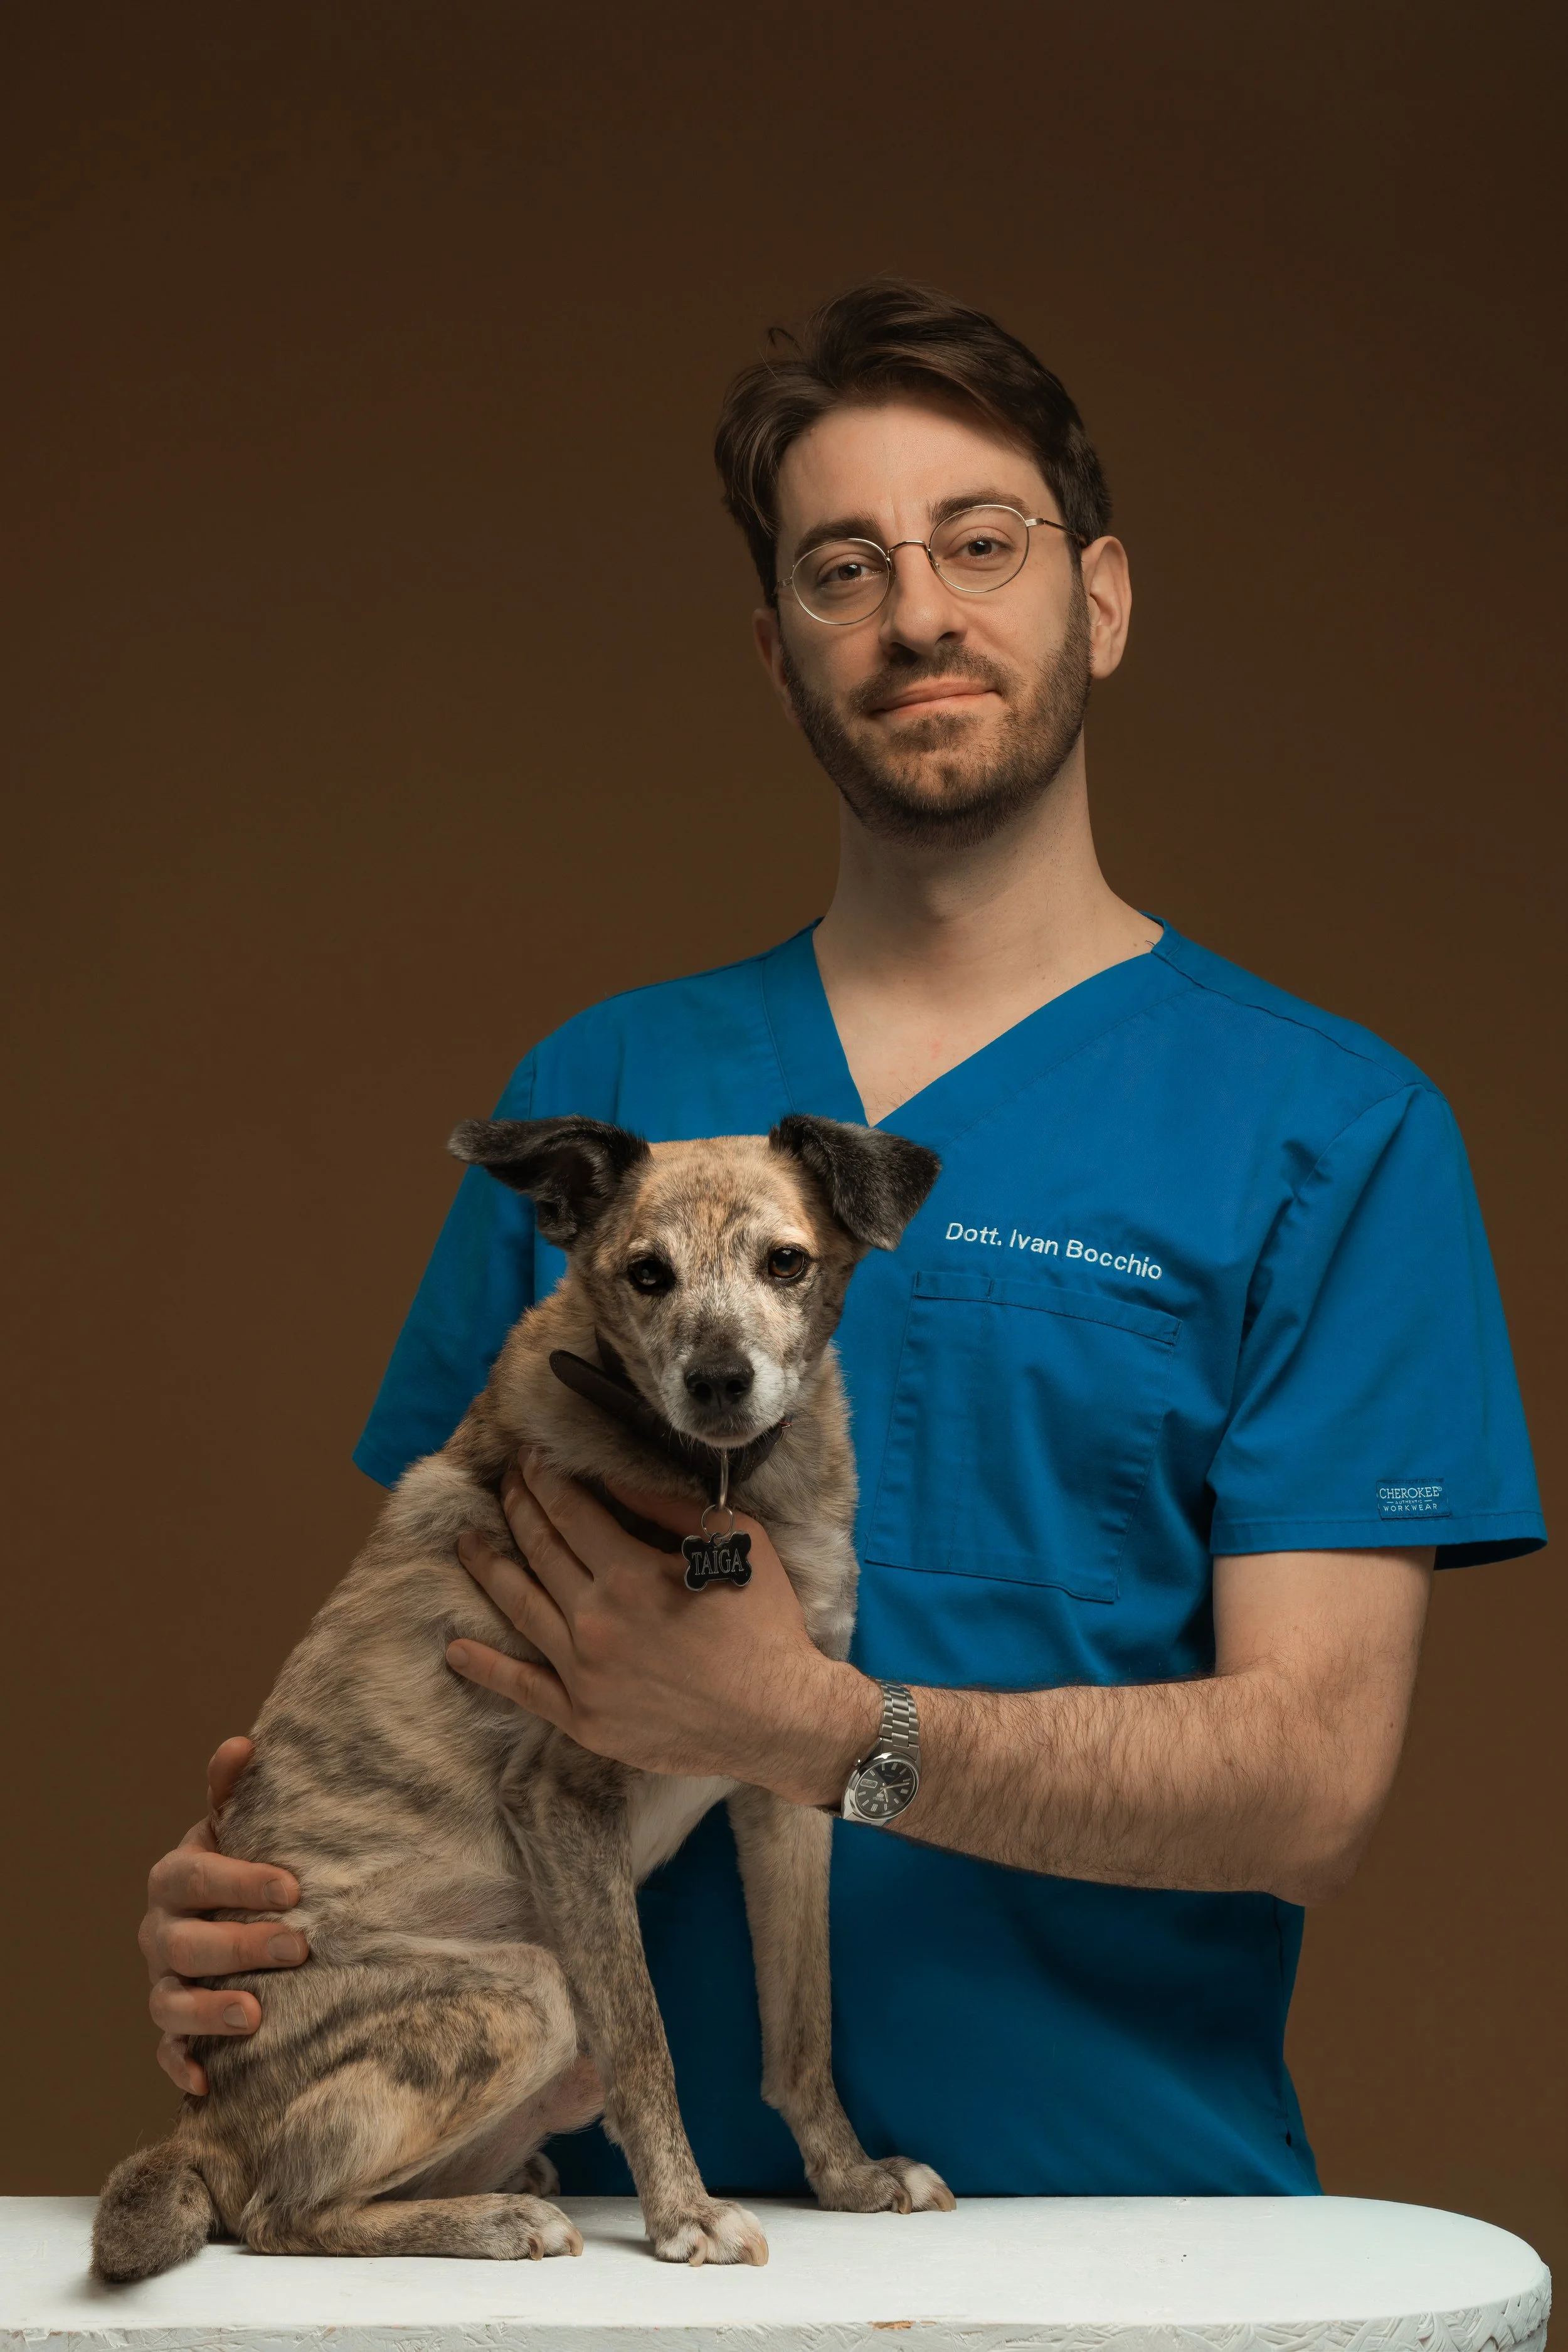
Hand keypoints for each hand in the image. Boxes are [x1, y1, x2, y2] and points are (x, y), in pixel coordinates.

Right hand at [141, 1737, 308, 2094]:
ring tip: (255, 2017)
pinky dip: (183, 2066)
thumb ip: (235, 1789)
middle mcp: (159, 1931)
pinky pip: (166, 2053)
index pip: (196, 1875)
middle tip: (298, 1946)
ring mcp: (162, 1982)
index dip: (239, 1881)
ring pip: (169, 2003)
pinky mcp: (171, 2029)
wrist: (234, 1914)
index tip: (294, 1888)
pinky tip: (209, 2081)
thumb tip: (244, 1743)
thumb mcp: (241, 1825)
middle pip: (186, 1943)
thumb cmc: (243, 1865)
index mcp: (176, 1877)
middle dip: (240, 1946)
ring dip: (208, 2012)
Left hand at [447, 1450, 878, 1805]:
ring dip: (488, 1568)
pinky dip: (485, 1666)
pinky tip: (457, 1648)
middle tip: (504, 1483)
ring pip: (519, 1607)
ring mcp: (584, 1673)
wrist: (780, 1717)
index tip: (530, 1458)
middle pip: (539, 1550)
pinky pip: (522, 1688)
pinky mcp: (583, 1718)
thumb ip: (669, 1507)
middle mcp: (596, 1620)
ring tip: (466, 1542)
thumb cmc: (765, 1626)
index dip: (545, 1480)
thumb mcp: (736, 1543)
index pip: (569, 1512)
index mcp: (630, 1573)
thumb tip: (615, 1478)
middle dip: (517, 1507)